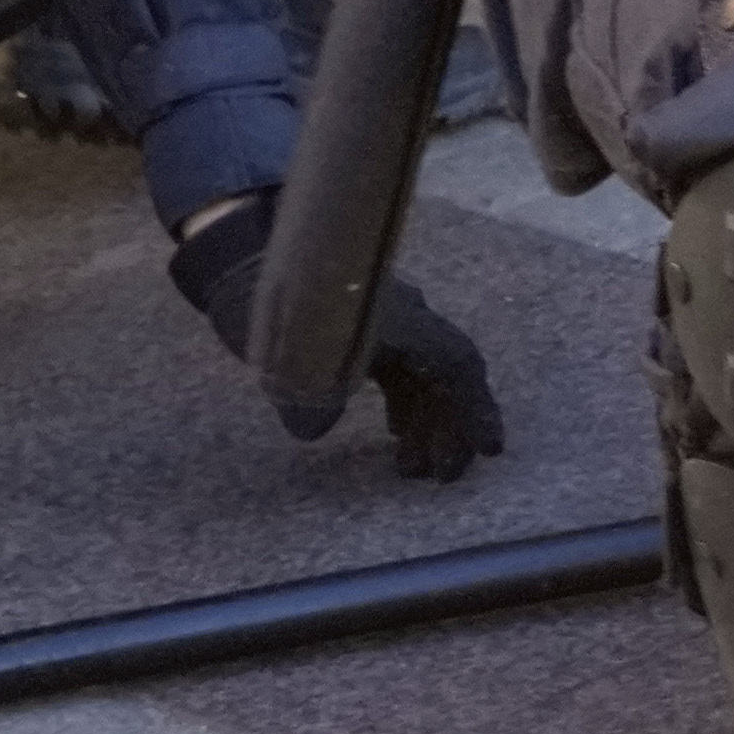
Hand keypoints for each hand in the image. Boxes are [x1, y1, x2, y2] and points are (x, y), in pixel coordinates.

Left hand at [169, 193, 507, 478]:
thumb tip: (314, 433)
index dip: (476, 409)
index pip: (456, 364)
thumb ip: (308, 399)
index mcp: (399, 319)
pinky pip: (405, 368)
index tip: (489, 449)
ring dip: (426, 421)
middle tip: (441, 476)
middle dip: (450, 428)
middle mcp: (406, 316)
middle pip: (447, 374)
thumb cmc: (274, 302)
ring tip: (408, 468)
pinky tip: (393, 432)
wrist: (244, 257)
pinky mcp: (370, 326)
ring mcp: (390, 319)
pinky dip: (406, 404)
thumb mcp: (289, 354)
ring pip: (426, 374)